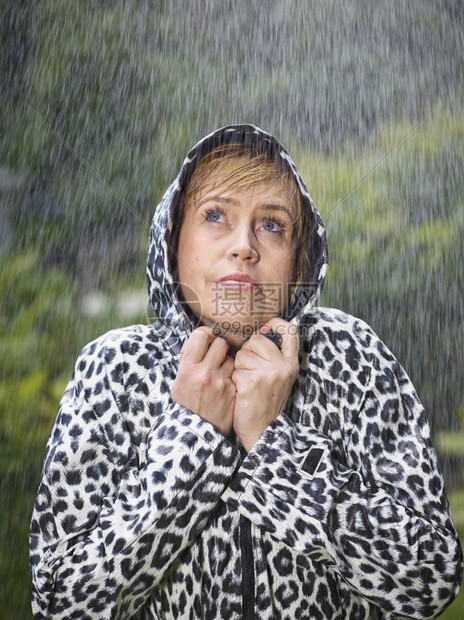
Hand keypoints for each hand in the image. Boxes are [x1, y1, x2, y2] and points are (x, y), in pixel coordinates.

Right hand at [171, 327, 235, 435]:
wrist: (197, 430)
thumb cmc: (187, 402)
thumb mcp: (179, 379)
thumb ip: (189, 358)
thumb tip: (199, 338)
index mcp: (188, 368)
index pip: (201, 335)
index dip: (205, 335)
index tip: (206, 340)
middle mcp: (205, 373)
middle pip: (220, 342)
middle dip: (219, 346)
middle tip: (215, 355)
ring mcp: (221, 382)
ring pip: (231, 357)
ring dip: (226, 362)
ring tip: (220, 372)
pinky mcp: (233, 390)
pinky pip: (236, 373)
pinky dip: (232, 375)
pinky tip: (226, 383)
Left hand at [232, 318, 298, 451]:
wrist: (262, 429)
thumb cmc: (265, 400)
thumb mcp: (278, 376)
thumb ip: (272, 355)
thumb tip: (258, 332)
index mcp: (291, 362)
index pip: (291, 330)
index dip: (276, 323)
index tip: (264, 328)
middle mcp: (283, 365)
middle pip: (256, 340)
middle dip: (247, 353)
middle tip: (251, 372)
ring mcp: (269, 373)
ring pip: (242, 354)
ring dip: (238, 368)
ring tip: (246, 384)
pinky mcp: (252, 381)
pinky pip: (234, 369)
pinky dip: (233, 380)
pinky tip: (241, 392)